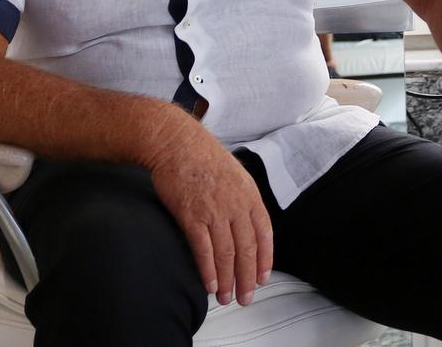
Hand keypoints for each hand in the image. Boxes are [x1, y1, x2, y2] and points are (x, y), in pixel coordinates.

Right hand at [144, 120, 272, 306]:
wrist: (176, 143)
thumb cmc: (203, 158)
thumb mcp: (235, 174)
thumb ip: (243, 200)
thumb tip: (246, 225)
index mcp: (250, 195)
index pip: (264, 234)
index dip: (264, 260)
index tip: (262, 278)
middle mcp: (236, 205)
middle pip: (246, 250)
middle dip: (247, 278)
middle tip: (246, 298)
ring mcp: (215, 211)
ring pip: (226, 254)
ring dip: (227, 280)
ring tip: (226, 297)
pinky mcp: (192, 216)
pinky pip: (203, 250)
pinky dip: (208, 270)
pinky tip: (210, 285)